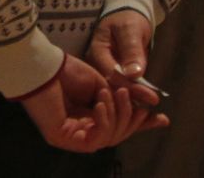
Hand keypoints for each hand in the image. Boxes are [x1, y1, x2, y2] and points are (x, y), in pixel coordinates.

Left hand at [18, 53, 162, 151]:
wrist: (41, 65)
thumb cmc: (66, 71)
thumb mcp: (104, 84)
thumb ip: (124, 98)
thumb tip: (152, 104)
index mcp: (88, 117)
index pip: (118, 127)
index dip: (140, 124)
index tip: (162, 118)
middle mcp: (79, 129)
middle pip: (117, 135)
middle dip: (132, 120)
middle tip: (138, 104)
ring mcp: (70, 137)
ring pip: (109, 138)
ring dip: (116, 115)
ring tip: (112, 94)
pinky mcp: (62, 139)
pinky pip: (94, 140)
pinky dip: (103, 122)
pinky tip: (100, 104)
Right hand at [87, 9, 162, 107]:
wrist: (128, 15)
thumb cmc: (128, 18)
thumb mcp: (131, 30)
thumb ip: (132, 50)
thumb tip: (134, 74)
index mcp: (97, 51)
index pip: (113, 75)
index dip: (131, 88)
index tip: (151, 98)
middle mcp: (97, 64)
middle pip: (113, 86)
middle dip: (133, 99)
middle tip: (153, 110)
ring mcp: (105, 70)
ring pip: (118, 90)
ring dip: (135, 100)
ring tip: (153, 113)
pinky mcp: (115, 74)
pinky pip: (125, 87)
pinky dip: (136, 95)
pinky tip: (148, 105)